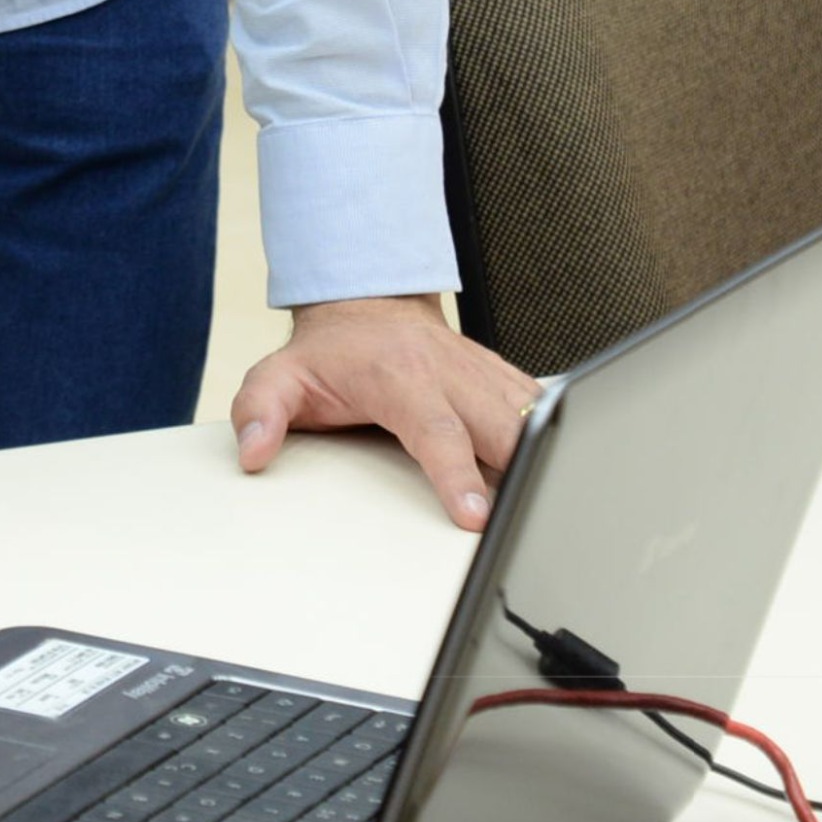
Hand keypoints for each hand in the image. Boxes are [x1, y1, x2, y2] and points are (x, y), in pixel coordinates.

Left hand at [230, 295, 539, 528]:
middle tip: (539, 517)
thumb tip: (253, 453)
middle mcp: (448, 373)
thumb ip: (260, 411)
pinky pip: (537, 404)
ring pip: (528, 413)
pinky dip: (555, 433)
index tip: (476, 515)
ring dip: (548, 452)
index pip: (436, 432)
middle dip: (524, 468)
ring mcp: (479, 373)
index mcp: (399, 377)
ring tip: (562, 502)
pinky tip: (569, 465)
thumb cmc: (328, 354)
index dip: (457, 476)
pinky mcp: (500, 378)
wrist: (366, 305)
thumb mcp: (279, 377)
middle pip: (501, 425)